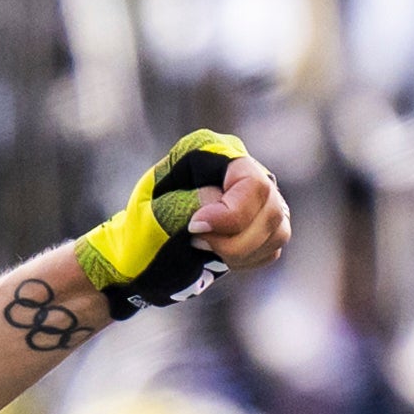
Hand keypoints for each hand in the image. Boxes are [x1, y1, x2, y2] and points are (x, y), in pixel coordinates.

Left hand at [74, 133, 288, 312]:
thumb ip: (189, 205)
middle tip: (195, 242)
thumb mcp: (155, 216)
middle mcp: (241, 168)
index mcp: (210, 152)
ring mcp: (258, 195)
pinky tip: (216, 257)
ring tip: (203, 249)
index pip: (250, 182)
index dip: (231, 214)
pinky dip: (246, 259)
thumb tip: (220, 203)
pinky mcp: (263, 223)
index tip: (196, 229)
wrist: (135, 261)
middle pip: (270, 207)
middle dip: (233, 239)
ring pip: (277, 228)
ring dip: (239, 251)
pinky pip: (272, 246)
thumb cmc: (139, 234)